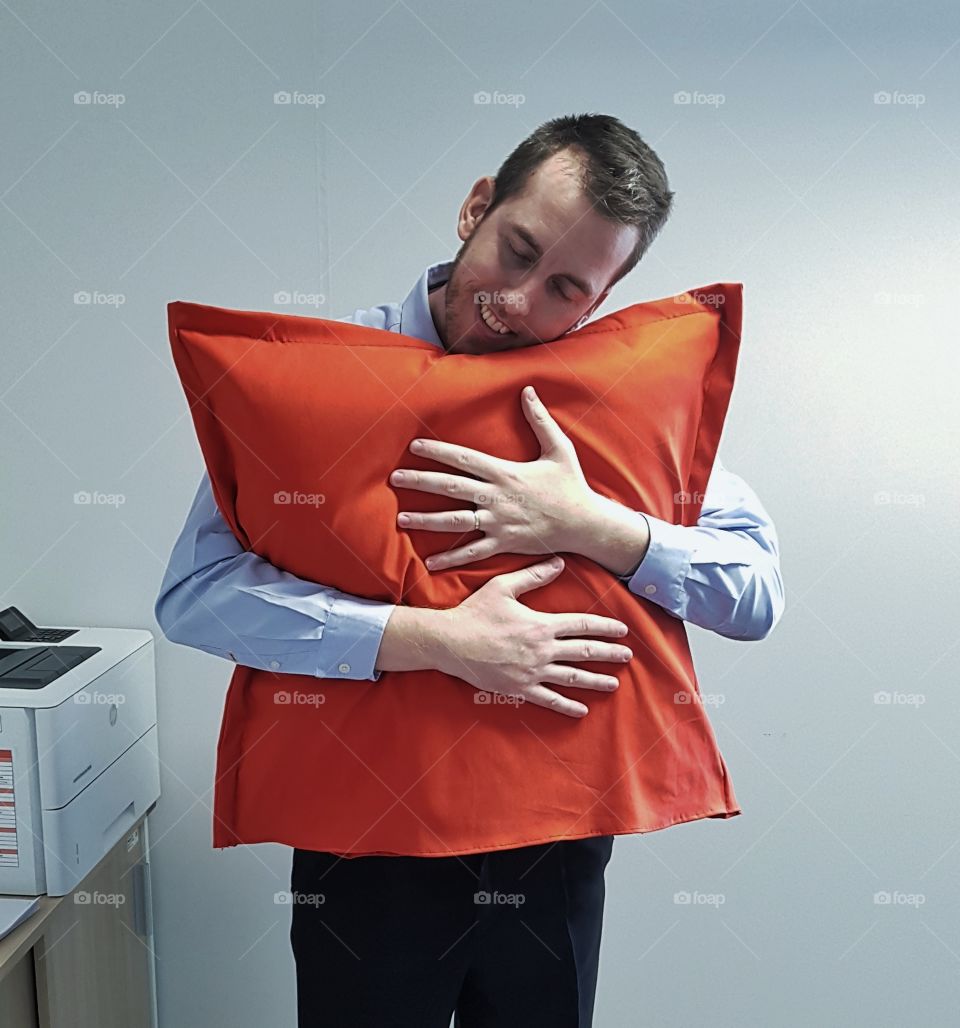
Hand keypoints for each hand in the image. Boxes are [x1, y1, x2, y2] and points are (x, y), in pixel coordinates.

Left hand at [392, 385, 597, 570]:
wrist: (585, 524)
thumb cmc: (571, 486)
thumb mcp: (559, 449)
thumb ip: (540, 420)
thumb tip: (528, 390)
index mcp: (505, 473)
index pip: (464, 459)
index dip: (437, 452)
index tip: (414, 446)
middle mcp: (497, 497)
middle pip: (450, 487)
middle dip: (420, 482)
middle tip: (394, 479)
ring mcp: (498, 523)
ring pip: (455, 521)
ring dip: (426, 521)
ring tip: (401, 519)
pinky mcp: (503, 543)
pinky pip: (472, 552)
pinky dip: (450, 558)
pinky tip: (429, 561)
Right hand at [433, 556, 631, 718]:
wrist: (449, 642)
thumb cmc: (475, 612)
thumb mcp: (503, 587)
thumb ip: (533, 575)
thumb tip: (559, 562)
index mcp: (541, 625)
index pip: (581, 625)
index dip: (605, 627)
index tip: (622, 631)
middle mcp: (542, 650)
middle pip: (584, 652)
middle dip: (609, 654)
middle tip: (628, 657)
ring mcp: (532, 671)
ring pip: (572, 678)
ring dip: (595, 681)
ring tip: (613, 683)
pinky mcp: (519, 688)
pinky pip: (548, 699)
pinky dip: (566, 705)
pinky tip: (581, 709)